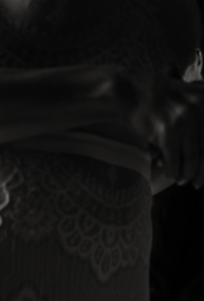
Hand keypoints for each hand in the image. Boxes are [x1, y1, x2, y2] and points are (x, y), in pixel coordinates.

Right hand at [119, 72, 203, 186]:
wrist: (127, 92)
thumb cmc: (155, 98)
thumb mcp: (186, 96)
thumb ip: (200, 114)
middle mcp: (199, 106)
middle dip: (202, 171)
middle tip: (196, 183)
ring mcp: (183, 118)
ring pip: (192, 158)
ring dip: (185, 174)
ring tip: (180, 179)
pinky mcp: (167, 131)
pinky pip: (174, 161)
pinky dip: (172, 172)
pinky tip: (169, 173)